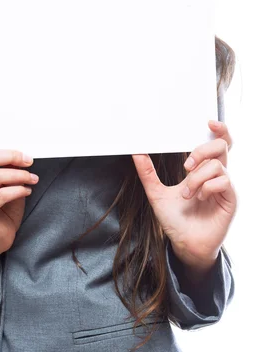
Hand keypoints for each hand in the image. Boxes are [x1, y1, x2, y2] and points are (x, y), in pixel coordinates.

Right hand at [0, 106, 38, 252]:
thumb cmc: (5, 206)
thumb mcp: (9, 183)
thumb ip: (9, 168)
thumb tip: (24, 152)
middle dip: (11, 155)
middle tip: (29, 159)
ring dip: (19, 175)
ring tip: (33, 178)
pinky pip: (1, 195)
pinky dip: (18, 190)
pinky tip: (27, 190)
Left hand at [132, 120, 237, 266]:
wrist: (184, 244)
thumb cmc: (174, 220)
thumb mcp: (155, 193)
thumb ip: (147, 173)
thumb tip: (136, 152)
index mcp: (200, 170)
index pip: (216, 143)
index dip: (219, 130)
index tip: (209, 122)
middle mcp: (215, 175)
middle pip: (221, 146)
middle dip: (201, 150)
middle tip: (185, 165)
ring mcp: (224, 186)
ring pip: (217, 165)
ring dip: (197, 178)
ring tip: (187, 194)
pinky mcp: (230, 199)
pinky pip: (223, 181)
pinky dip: (206, 187)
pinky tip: (198, 199)